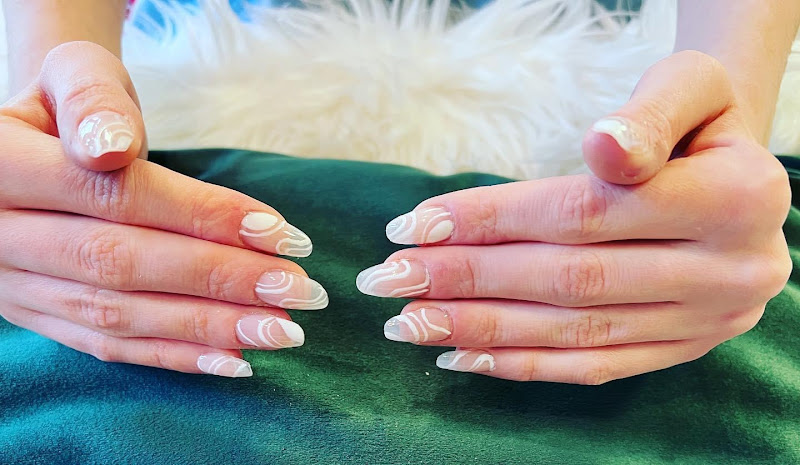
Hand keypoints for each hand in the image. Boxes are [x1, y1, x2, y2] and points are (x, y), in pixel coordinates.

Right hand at [0, 42, 326, 377]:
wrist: (24, 146)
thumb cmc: (67, 104)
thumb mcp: (72, 74)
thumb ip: (94, 102)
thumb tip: (111, 146)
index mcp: (1, 163)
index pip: (117, 195)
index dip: (202, 216)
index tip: (280, 234)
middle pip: (121, 263)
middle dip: (219, 280)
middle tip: (298, 291)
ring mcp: (13, 283)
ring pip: (117, 315)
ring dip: (207, 327)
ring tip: (281, 331)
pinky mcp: (35, 313)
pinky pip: (106, 345)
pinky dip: (173, 357)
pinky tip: (233, 360)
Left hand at [358, 51, 791, 383]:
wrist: (745, 179)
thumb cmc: (701, 123)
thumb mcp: (693, 90)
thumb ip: (649, 117)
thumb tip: (605, 148)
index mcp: (734, 199)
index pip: (584, 214)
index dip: (492, 220)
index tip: (414, 224)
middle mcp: (727, 272)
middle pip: (569, 280)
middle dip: (467, 280)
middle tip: (389, 278)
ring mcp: (704, 322)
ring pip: (574, 332)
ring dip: (481, 330)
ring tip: (407, 323)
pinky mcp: (682, 349)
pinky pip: (595, 366)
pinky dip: (524, 366)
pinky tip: (462, 358)